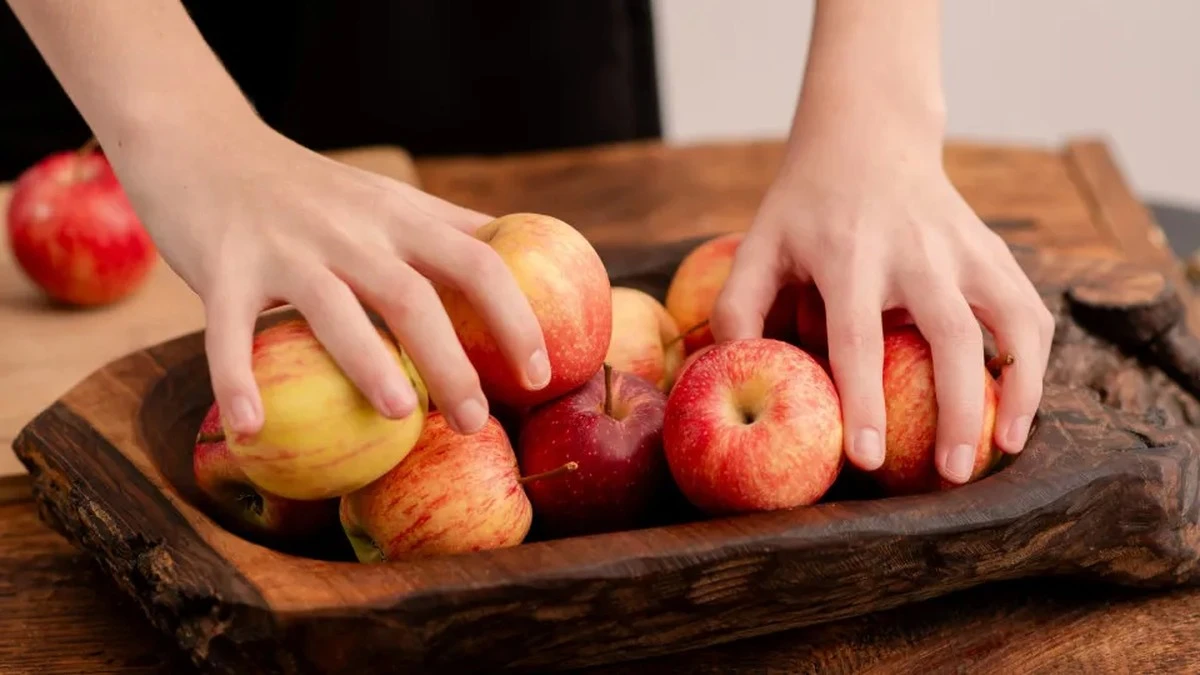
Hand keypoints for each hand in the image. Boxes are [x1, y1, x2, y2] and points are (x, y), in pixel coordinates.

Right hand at [106, 117, 549, 435]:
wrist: (204, 141)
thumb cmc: (310, 189)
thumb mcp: (386, 198)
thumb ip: (447, 228)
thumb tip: (518, 261)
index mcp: (399, 218)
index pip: (478, 263)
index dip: (516, 319)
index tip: (539, 373)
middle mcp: (349, 230)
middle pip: (413, 296)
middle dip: (452, 363)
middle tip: (475, 423)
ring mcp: (285, 248)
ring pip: (332, 308)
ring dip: (368, 363)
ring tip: (401, 415)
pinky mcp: (223, 266)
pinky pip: (229, 328)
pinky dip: (236, 377)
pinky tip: (250, 426)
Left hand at [711, 131, 1054, 483]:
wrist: (868, 135)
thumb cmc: (805, 205)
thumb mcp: (759, 241)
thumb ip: (740, 304)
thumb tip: (729, 373)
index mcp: (849, 252)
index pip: (857, 335)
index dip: (863, 398)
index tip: (868, 459)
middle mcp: (915, 250)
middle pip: (950, 334)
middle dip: (957, 409)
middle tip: (952, 476)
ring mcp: (963, 247)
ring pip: (1012, 319)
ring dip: (1019, 386)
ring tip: (1006, 447)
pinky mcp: (993, 249)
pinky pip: (1028, 309)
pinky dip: (1034, 360)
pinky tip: (1021, 405)